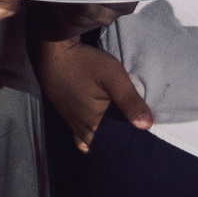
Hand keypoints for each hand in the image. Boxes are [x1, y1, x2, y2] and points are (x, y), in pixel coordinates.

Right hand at [35, 36, 151, 151]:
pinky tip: (97, 121)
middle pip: (99, 146)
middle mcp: (79, 127)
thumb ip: (129, 100)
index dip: (126, 146)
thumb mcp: (113, 76)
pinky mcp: (64, 111)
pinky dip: (89, 131)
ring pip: (87, 139)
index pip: (112, 146)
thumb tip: (146, 126)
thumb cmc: (83, 63)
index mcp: (92, 124)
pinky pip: (78, 131)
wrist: (51, 50)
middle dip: (113, 144)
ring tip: (116, 131)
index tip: (140, 142)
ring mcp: (69, 120)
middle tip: (131, 136)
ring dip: (100, 138)